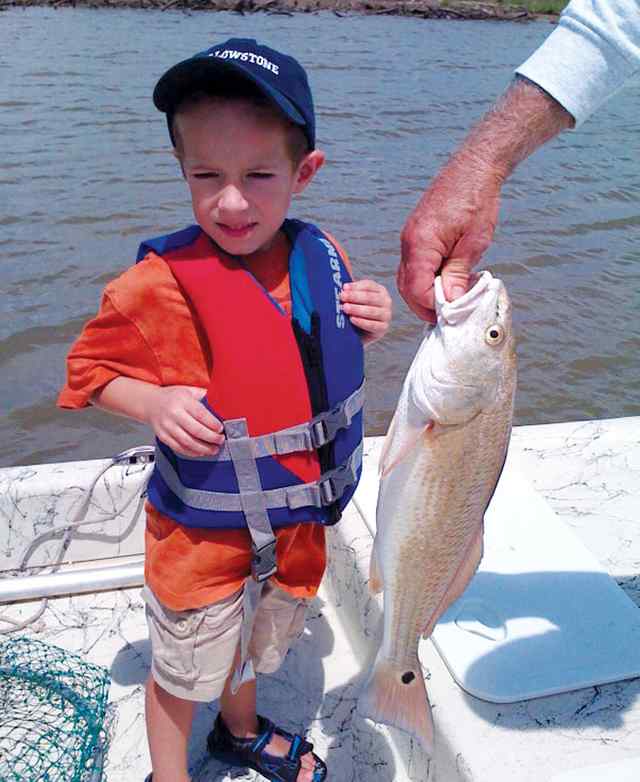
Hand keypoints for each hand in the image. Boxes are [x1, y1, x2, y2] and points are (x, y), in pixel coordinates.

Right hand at [147, 385, 224, 456]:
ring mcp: (167, 426)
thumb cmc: (172, 396)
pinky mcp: (163, 436)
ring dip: (203, 448)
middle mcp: (174, 414)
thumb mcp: (189, 390)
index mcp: (183, 401)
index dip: (213, 424)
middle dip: (211, 438)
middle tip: (220, 440)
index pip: (201, 415)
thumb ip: (204, 396)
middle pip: (196, 431)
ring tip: (213, 449)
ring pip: (188, 442)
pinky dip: (191, 452)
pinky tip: (200, 452)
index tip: (221, 429)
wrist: (150, 403)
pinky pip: (179, 447)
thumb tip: (223, 402)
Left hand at [340, 279, 391, 345]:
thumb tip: (344, 287)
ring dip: (357, 309)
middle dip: (355, 296)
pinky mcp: (383, 327)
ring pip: (372, 311)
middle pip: (370, 297)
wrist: (362, 332)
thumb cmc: (358, 312)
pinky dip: (362, 322)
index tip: (344, 288)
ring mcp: (386, 315)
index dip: (356, 286)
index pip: (368, 285)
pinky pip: (373, 325)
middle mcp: (385, 301)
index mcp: (380, 290)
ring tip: (345, 308)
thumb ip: (351, 292)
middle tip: (342, 297)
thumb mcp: (355, 300)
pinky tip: (352, 319)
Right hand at [398, 152, 501, 321]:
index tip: (451, 314)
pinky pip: (414, 266)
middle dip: (424, 305)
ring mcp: (410, 238)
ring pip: (408, 278)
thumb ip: (458, 273)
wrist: (473, 168)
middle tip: (448, 315)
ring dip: (425, 293)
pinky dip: (425, 279)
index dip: (432, 307)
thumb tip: (449, 302)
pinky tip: (445, 280)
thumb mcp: (473, 242)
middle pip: (407, 287)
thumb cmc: (477, 200)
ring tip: (449, 298)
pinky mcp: (416, 235)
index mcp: (421, 244)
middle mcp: (409, 242)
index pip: (417, 289)